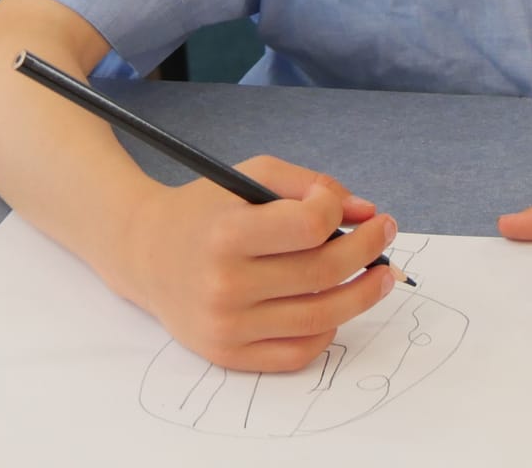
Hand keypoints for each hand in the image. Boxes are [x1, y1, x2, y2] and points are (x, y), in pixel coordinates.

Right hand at [120, 155, 398, 371]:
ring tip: (382, 275)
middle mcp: (225, 285)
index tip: (342, 206)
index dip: (336, 211)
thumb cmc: (207, 209)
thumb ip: (311, 185)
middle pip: (323, 274)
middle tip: (386, 232)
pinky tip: (338, 306)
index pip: (309, 226)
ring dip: (363, 295)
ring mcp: (227, 326)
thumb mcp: (252, 176)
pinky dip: (328, 330)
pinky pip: (297, 352)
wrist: (146, 254)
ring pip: (320, 318)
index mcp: (228, 234)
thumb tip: (367, 212)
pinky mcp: (229, 355)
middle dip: (368, 250)